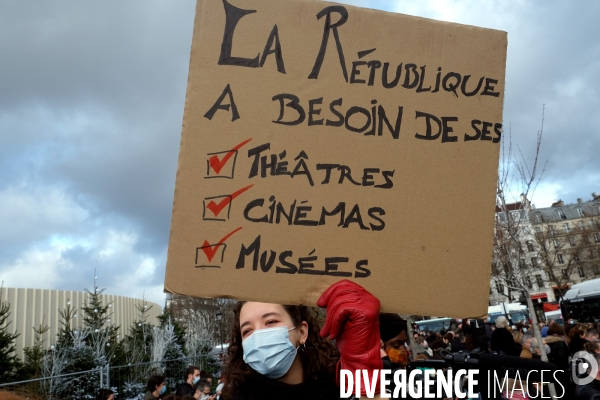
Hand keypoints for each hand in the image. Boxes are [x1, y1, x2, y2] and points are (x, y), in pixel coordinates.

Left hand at [318, 280, 382, 394]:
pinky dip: (334, 323)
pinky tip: (335, 334)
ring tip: (328, 331)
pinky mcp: (365, 312)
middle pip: (341, 291)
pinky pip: (342, 310)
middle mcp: (370, 298)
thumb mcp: (343, 317)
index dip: (331, 292)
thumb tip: (324, 296)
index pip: (345, 284)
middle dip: (329, 308)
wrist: (360, 358)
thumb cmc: (351, 339)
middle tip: (326, 325)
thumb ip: (340, 303)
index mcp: (366, 297)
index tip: (321, 303)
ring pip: (340, 301)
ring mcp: (369, 304)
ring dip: (330, 319)